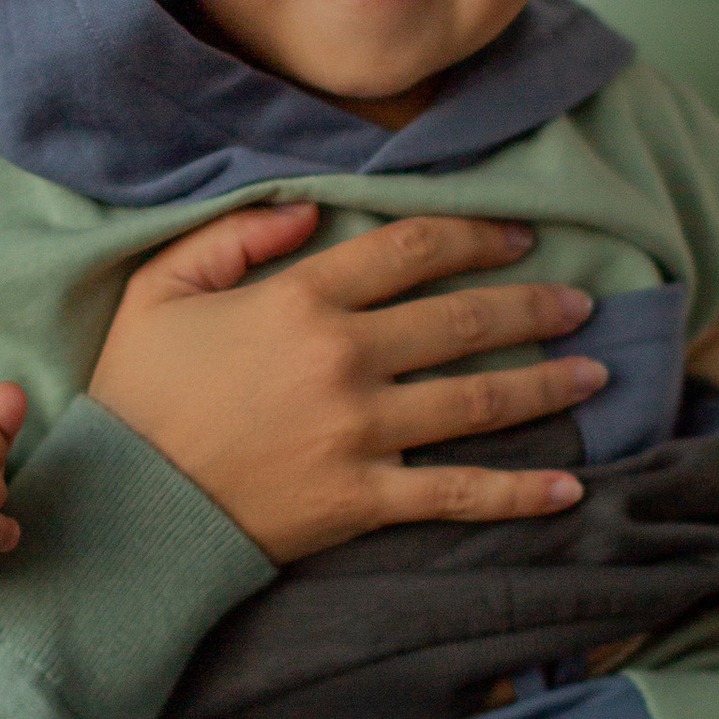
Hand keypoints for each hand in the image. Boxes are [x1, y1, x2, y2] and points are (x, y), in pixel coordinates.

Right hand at [86, 203, 609, 564]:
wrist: (124, 509)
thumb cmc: (135, 395)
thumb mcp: (158, 291)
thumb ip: (232, 237)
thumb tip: (305, 208)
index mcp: (301, 299)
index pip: (412, 248)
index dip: (475, 235)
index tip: (518, 237)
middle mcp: (346, 358)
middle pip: (464, 319)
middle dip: (533, 306)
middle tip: (578, 302)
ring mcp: (362, 432)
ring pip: (479, 399)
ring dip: (547, 384)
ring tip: (594, 372)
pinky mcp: (364, 498)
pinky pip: (458, 492)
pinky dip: (519, 493)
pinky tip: (568, 487)